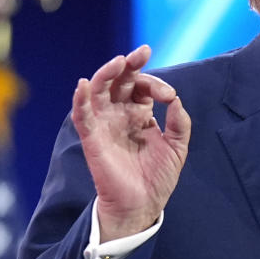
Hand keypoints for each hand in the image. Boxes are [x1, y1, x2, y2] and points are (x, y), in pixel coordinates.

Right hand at [71, 45, 191, 241]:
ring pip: (98, 90)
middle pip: (119, 81)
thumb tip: (175, 99)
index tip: (169, 96)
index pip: (142, 87)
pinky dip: (80, 98)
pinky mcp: (93, 138)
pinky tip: (83, 84)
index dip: (155, 84)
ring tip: (119, 62)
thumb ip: (179, 122)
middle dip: (129, 64)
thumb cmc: (158, 177)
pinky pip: (82, 115)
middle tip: (141, 53)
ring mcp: (105, 124)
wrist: (143, 205)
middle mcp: (120, 115)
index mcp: (140, 114)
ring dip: (106, 73)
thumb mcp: (178, 147)